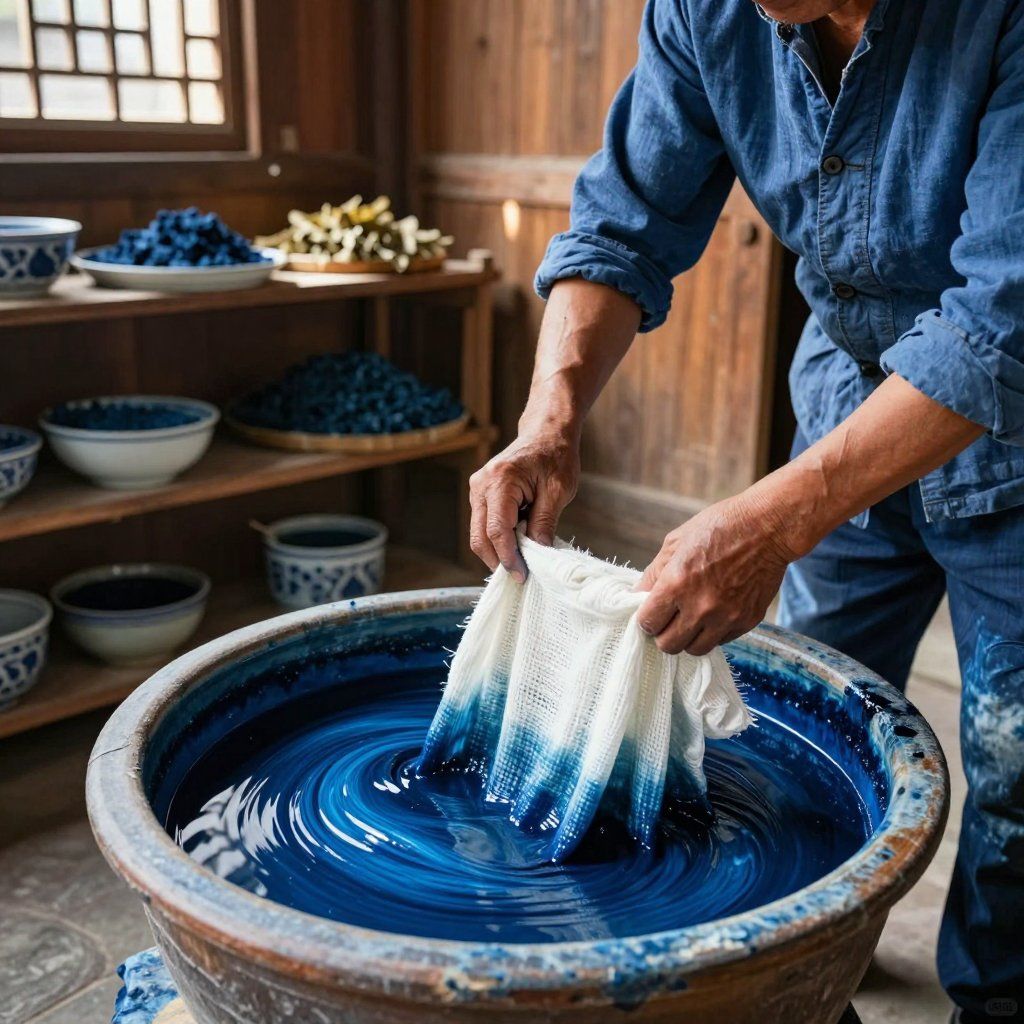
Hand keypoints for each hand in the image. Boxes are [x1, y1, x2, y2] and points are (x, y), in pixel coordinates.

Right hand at [469, 425, 579, 580]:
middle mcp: (481, 485)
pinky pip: (484, 524)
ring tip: (522, 560)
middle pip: (480, 536)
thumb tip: (537, 555)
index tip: (523, 576)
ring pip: (479, 533)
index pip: (498, 530)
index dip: (509, 557)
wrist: (546, 432)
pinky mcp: (481, 494)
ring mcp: (477, 489)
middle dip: (499, 559)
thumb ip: (544, 523)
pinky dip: (498, 539)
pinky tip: (518, 543)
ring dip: (498, 550)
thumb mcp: (558, 491)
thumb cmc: (556, 456)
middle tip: (521, 576)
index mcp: (501, 481)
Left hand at [635, 491, 796, 654]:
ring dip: (688, 638)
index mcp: (676, 584)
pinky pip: (721, 641)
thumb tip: (637, 596)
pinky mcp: (746, 622)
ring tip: (691, 620)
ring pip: (695, 650)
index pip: (647, 623)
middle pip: (668, 645)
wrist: (768, 528)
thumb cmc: (719, 527)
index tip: (651, 612)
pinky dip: (713, 632)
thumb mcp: (676, 541)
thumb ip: (654, 573)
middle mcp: (700, 607)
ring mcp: (725, 617)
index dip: (646, 619)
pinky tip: (714, 613)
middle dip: (664, 633)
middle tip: (669, 619)